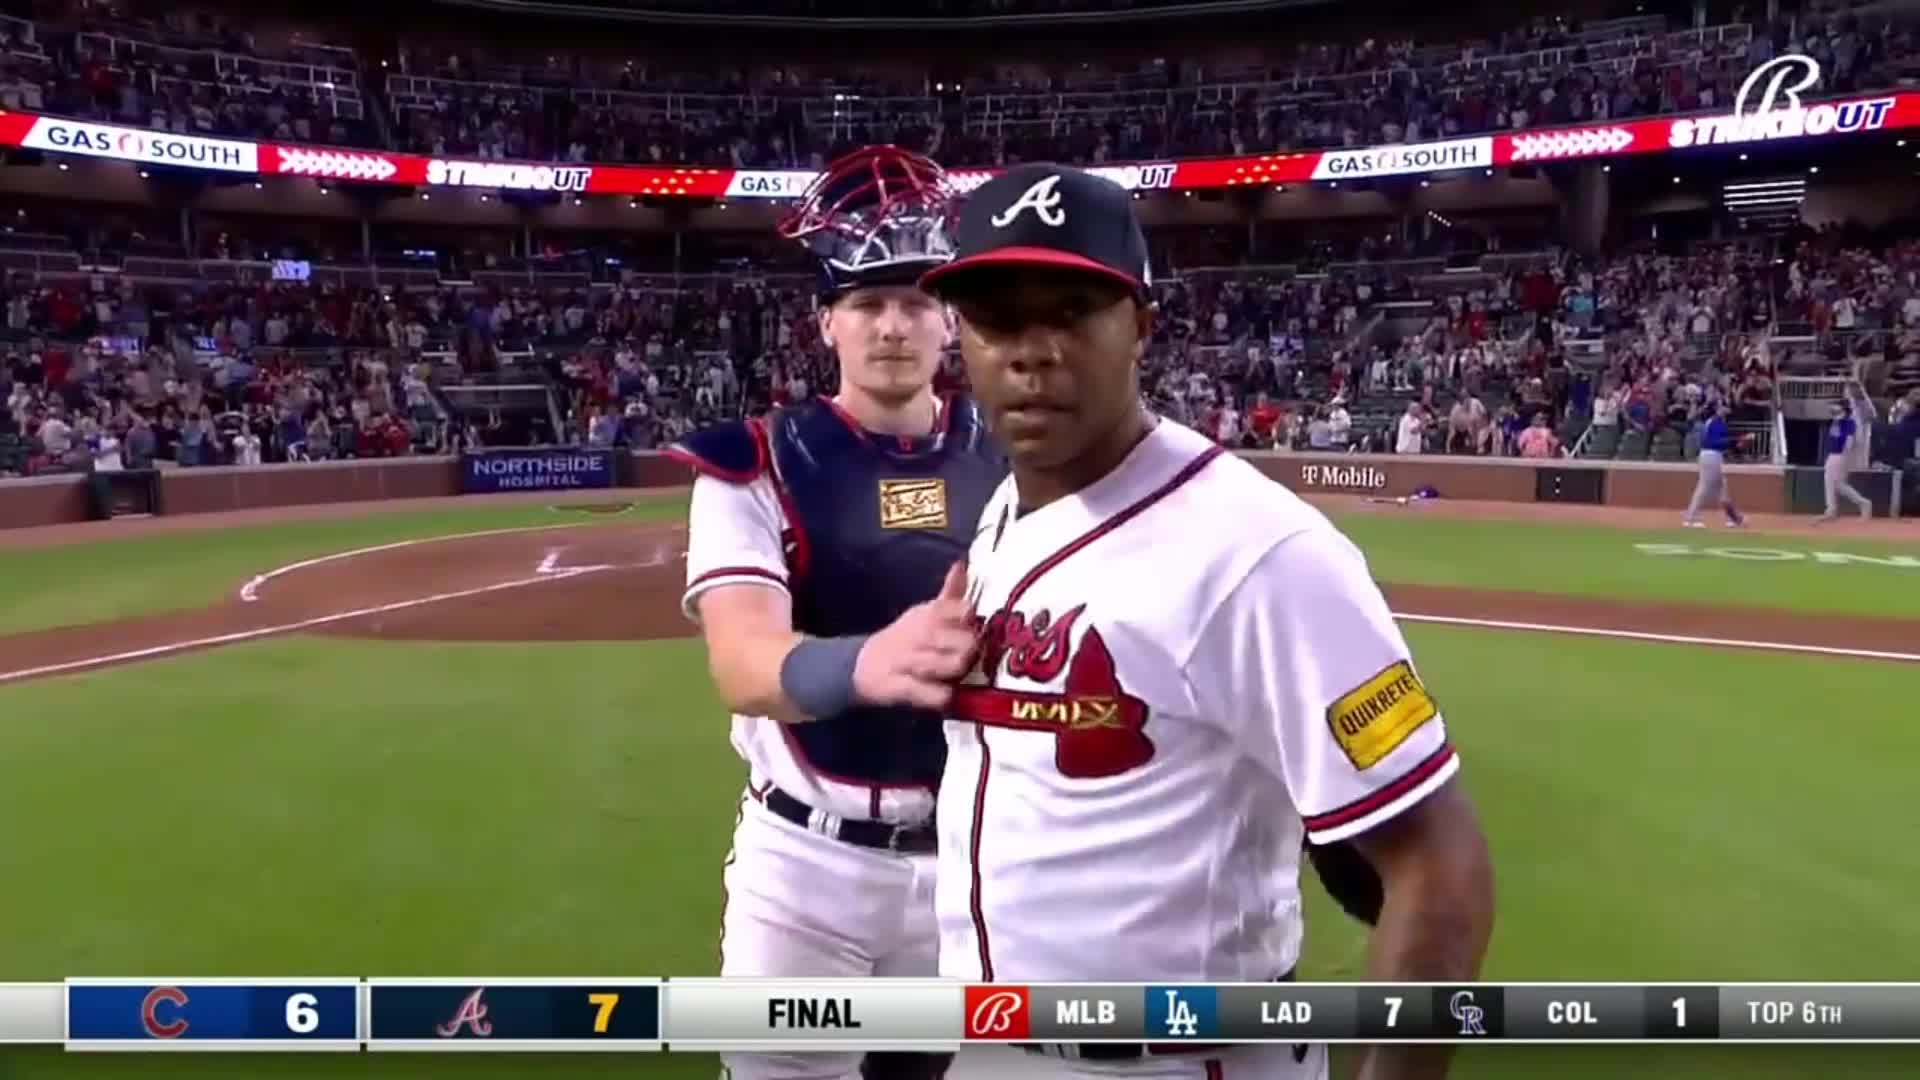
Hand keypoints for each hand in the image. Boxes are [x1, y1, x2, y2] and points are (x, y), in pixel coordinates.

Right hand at [852, 561, 976, 709]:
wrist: (863, 665)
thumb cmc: (906, 638)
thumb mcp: (924, 613)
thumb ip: (949, 593)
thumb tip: (963, 564)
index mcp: (929, 614)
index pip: (960, 609)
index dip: (971, 619)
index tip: (973, 627)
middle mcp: (919, 634)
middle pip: (961, 641)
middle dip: (970, 650)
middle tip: (972, 657)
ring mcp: (909, 661)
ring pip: (947, 665)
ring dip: (957, 671)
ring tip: (959, 675)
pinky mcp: (900, 687)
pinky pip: (930, 693)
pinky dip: (940, 696)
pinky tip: (945, 696)